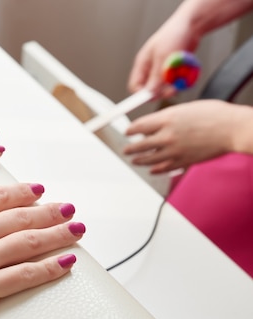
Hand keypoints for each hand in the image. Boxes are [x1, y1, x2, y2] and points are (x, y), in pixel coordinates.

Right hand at [0, 183, 83, 318]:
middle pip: (17, 217)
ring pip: (27, 242)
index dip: (19, 192)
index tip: (36, 189)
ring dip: (57, 233)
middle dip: (48, 210)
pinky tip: (65, 262)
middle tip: (67, 206)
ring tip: (76, 228)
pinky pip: (23, 276)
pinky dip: (49, 267)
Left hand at [123, 100, 239, 173]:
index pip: (139, 126)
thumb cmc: (215, 115)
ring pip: (149, 159)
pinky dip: (155, 169)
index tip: (128, 132)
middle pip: (139, 145)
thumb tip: (155, 123)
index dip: (130, 130)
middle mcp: (167, 136)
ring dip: (139, 160)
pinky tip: (152, 169)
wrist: (233, 129)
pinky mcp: (182, 162)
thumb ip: (168, 117)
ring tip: (134, 160)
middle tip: (126, 149)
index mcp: (167, 119)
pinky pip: (163, 168)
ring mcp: (174, 150)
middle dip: (130, 148)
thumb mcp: (186, 108)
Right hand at [127, 16, 198, 97]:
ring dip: (174, 85)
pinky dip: (181, 80)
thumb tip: (150, 93)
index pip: (135, 86)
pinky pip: (175, 83)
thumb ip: (156, 77)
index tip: (152, 97)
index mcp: (142, 64)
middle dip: (162, 91)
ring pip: (165, 88)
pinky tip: (186, 73)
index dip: (141, 94)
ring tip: (182, 78)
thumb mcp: (163, 57)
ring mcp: (162, 70)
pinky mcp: (173, 71)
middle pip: (151, 89)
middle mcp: (151, 69)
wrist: (191, 26)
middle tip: (172, 89)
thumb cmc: (173, 35)